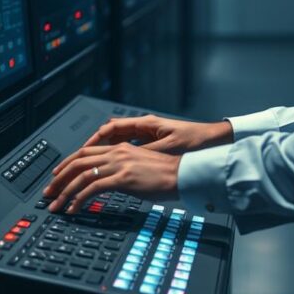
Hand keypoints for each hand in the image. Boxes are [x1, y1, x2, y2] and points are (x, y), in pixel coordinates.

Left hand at [43, 143, 179, 213]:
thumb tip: (106, 181)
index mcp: (120, 148)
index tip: (57, 176)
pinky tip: (74, 209)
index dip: (67, 164)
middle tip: (49, 192)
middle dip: (59, 178)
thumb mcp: (138, 166)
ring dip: (64, 192)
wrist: (180, 174)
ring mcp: (119, 164)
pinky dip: (79, 199)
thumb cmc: (164, 173)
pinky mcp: (123, 178)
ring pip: (81, 175)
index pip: (85, 152)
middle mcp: (117, 152)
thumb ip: (121, 168)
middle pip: (78, 162)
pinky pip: (93, 188)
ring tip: (56, 205)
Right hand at [82, 114, 233, 153]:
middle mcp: (146, 127)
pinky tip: (113, 168)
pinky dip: (118, 155)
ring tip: (91, 167)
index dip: (95, 139)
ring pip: (119, 141)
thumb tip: (122, 159)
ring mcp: (149, 135)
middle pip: (112, 133)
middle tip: (80, 161)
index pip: (112, 127)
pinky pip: (129, 147)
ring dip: (105, 151)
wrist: (213, 141)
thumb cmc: (194, 142)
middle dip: (95, 146)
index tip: (83, 151)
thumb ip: (144, 154)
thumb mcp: (167, 149)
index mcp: (147, 124)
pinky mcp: (155, 143)